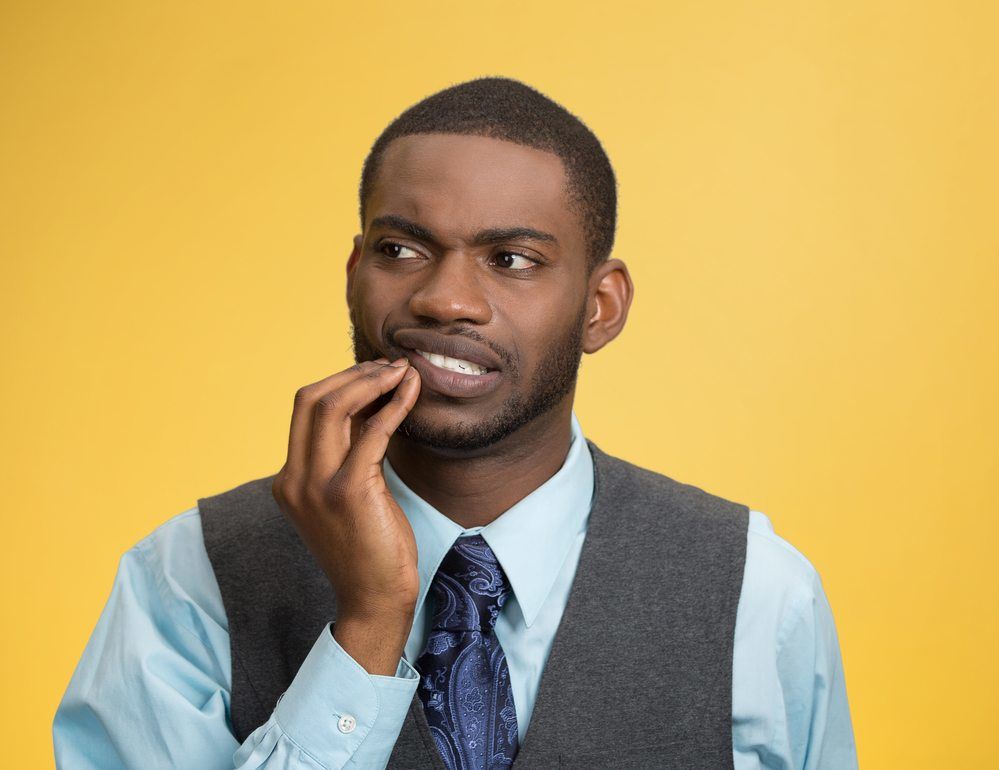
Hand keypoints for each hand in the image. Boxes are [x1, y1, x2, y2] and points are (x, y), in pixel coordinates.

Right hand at [272, 357, 421, 672]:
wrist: (375, 600)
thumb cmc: (369, 549)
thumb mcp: (346, 496)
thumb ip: (347, 454)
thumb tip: (370, 404)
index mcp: (288, 480)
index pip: (303, 409)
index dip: (340, 382)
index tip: (374, 374)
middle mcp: (294, 479)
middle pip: (311, 398)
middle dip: (353, 374)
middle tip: (389, 367)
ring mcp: (317, 486)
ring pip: (334, 405)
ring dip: (372, 380)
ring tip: (401, 372)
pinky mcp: (349, 491)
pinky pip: (373, 430)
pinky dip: (394, 403)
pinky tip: (412, 391)